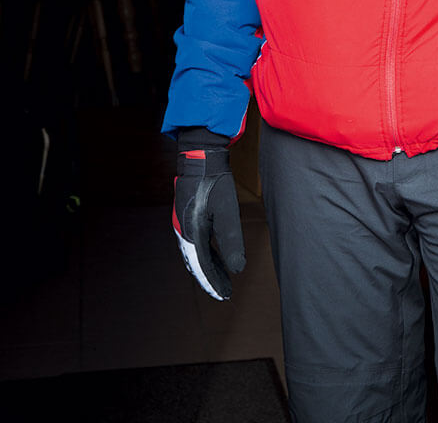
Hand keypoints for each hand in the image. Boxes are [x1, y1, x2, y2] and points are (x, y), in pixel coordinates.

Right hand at [173, 129, 244, 299]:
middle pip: (196, 264)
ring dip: (207, 268)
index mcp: (192, 233)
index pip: (202, 267)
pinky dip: (205, 254)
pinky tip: (215, 256)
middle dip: (210, 279)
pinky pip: (194, 243)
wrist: (200, 157)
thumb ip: (231, 241)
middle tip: (224, 293)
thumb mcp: (227, 212)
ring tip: (221, 279)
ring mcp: (182, 224)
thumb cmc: (215, 182)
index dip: (214, 283)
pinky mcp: (186, 217)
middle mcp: (183, 232)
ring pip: (194, 255)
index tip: (224, 296)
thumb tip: (238, 269)